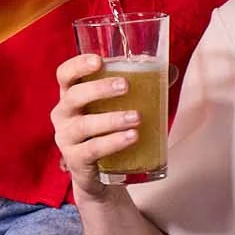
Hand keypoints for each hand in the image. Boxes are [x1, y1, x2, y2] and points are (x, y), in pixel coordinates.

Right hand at [51, 53, 138, 201]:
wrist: (98, 174)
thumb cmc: (106, 130)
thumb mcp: (117, 107)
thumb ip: (141, 87)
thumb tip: (171, 71)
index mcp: (71, 95)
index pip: (65, 75)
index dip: (78, 65)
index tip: (99, 60)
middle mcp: (63, 114)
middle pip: (74, 96)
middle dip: (99, 89)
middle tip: (126, 86)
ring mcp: (67, 138)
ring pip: (86, 125)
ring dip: (112, 119)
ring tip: (137, 117)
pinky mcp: (76, 159)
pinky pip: (93, 149)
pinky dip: (113, 142)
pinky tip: (132, 137)